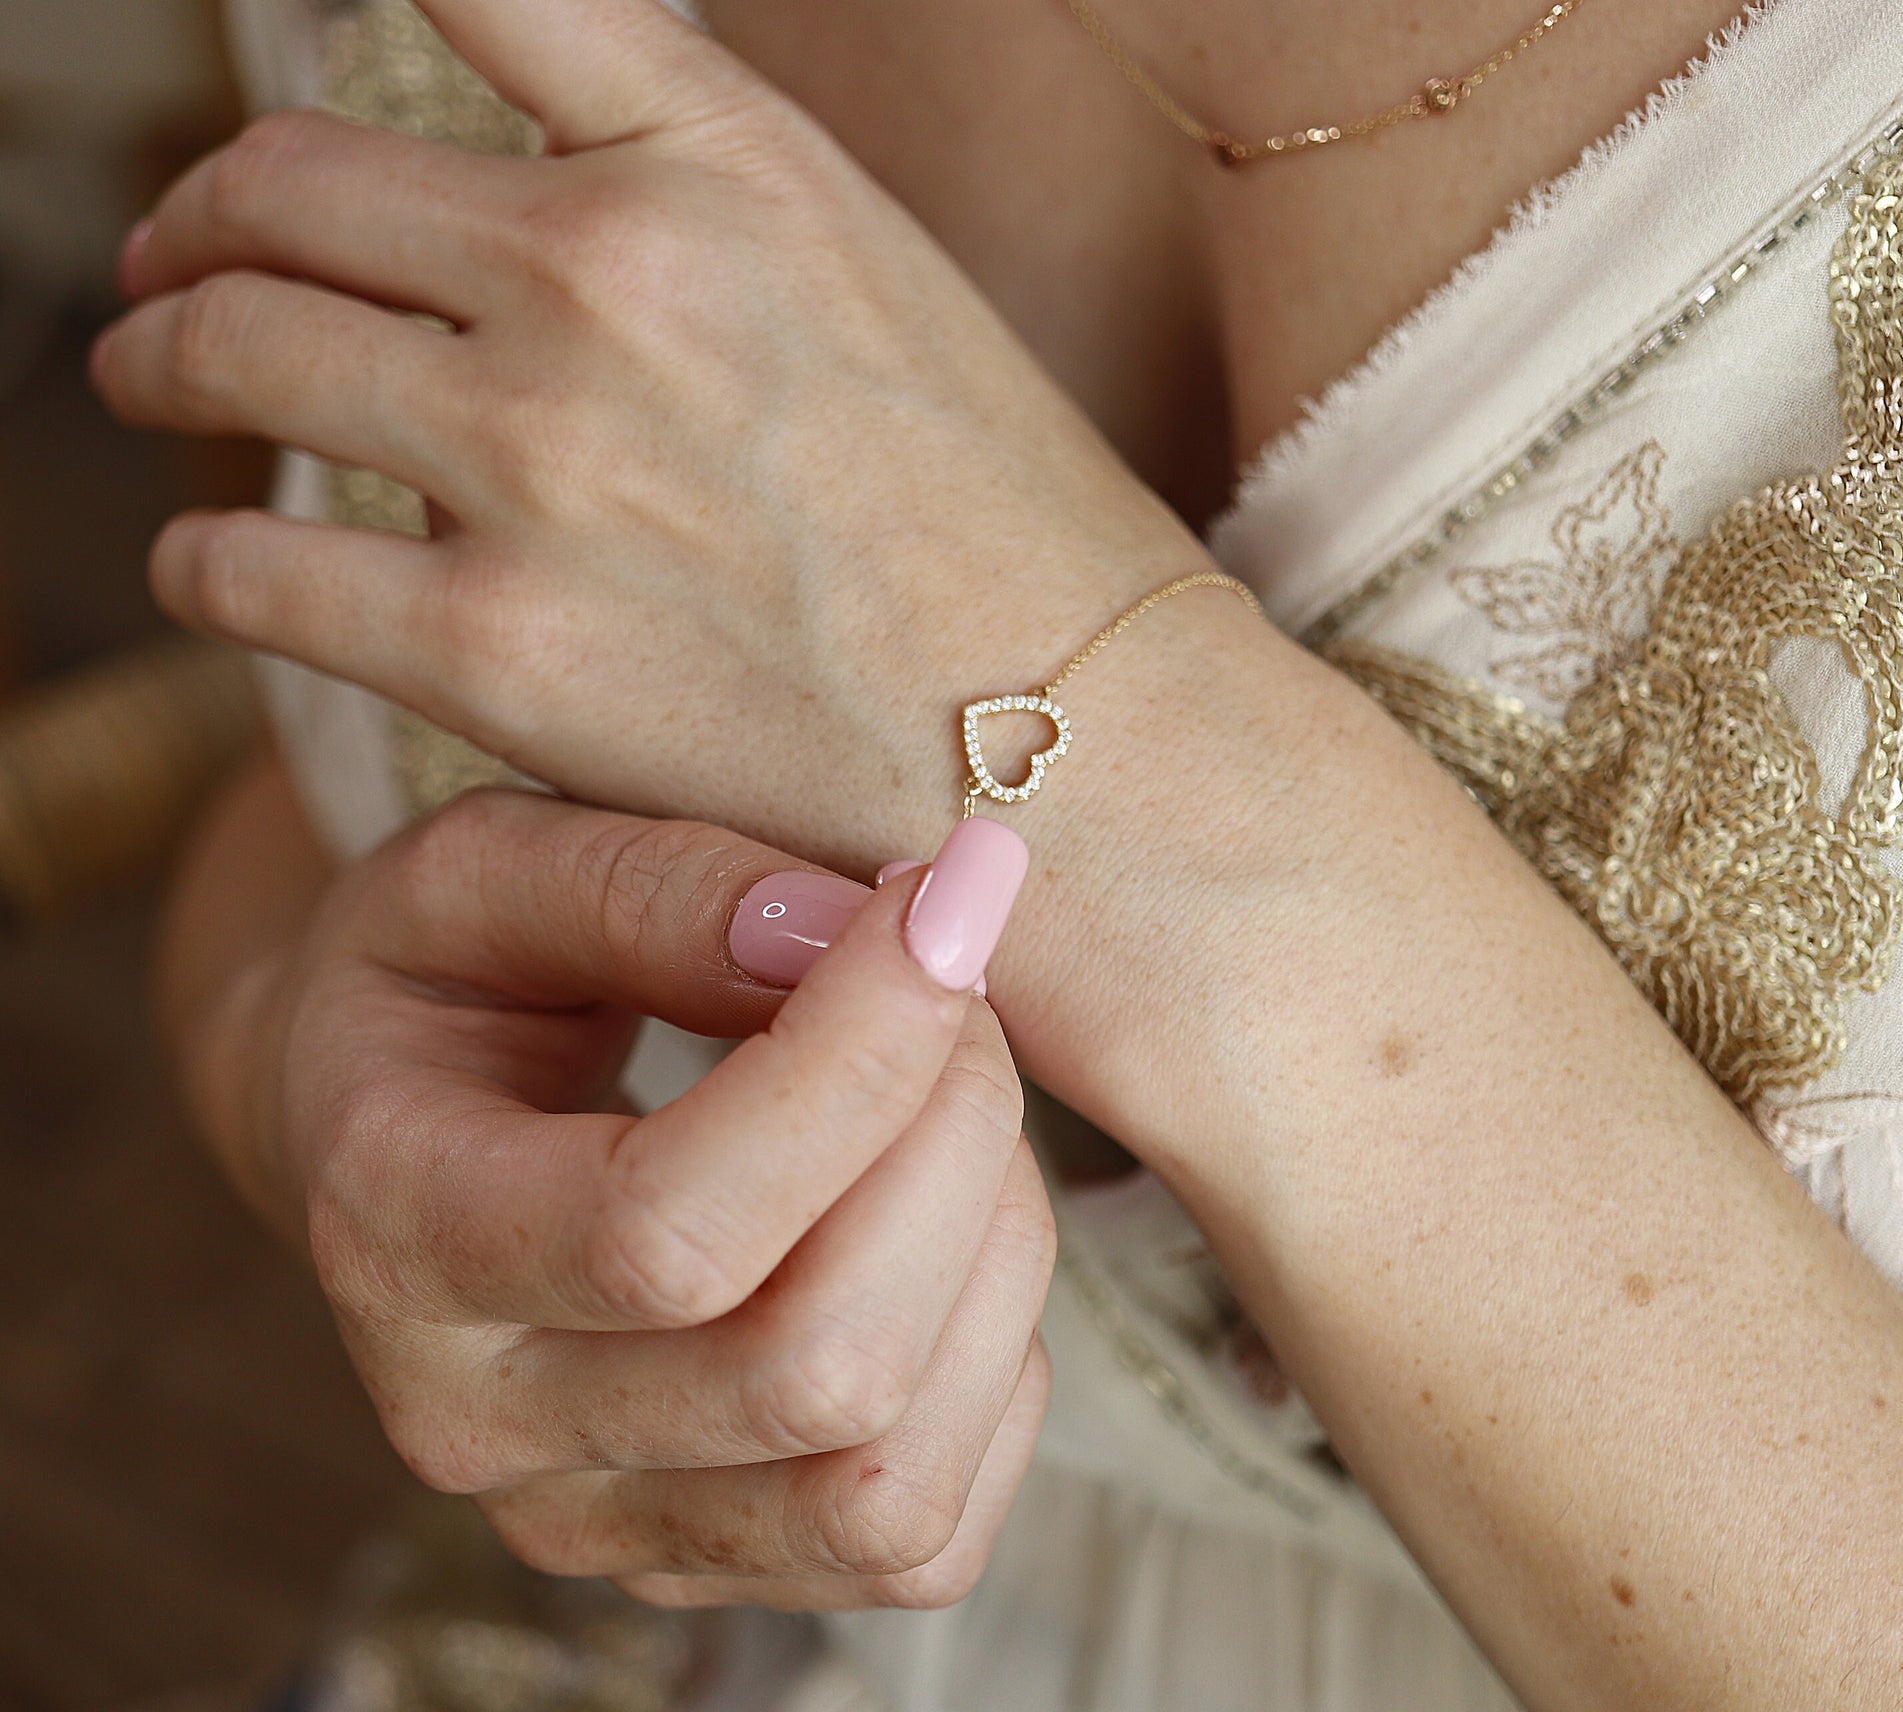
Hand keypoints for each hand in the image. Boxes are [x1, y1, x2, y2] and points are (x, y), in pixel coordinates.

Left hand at [93, 0, 1205, 871]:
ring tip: (146, 377)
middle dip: (200, 217)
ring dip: (157, 353)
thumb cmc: (1023, 550)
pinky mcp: (488, 649)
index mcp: (729, 161)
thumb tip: (546, 218)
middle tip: (169, 262)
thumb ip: (710, 222)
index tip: (311, 101)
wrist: (1095, 760)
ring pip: (233, 346)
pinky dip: (199, 554)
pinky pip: (247, 564)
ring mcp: (535, 460)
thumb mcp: (889, 296)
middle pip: (292, 179)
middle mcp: (608, 274)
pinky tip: (208, 558)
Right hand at [219, 786, 1052, 1607]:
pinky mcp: (706, 1565)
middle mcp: (481, 1426)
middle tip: (960, 988)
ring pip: (888, 1483)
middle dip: (954, 1139)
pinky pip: (923, 1540)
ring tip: (960, 1101)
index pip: (667, 1227)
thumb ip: (649, 886)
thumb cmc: (445, 982)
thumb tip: (839, 936)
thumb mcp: (487, 870)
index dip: (855, 1066)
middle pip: (814, 1368)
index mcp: (397, 1232)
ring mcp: (597, 1526)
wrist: (386, 1132)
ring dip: (994, 1256)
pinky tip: (949, 1228)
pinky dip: (992, 1369)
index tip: (941, 908)